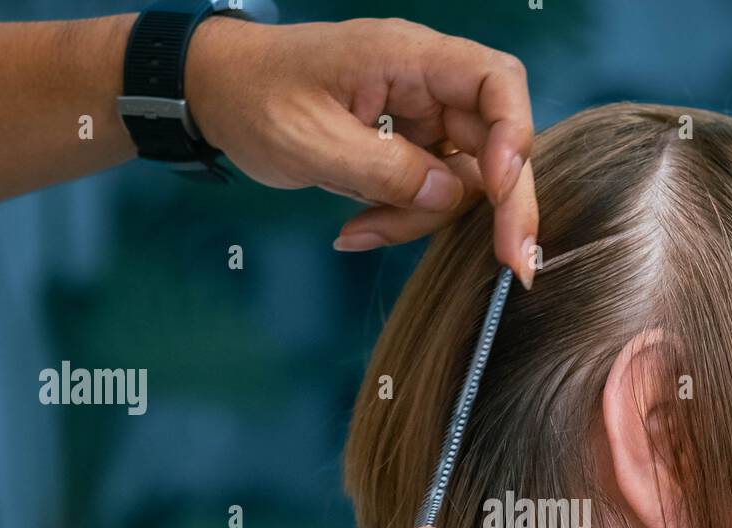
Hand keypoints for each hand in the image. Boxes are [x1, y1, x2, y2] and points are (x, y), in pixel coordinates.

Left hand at [185, 17, 539, 285]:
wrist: (217, 94)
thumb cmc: (255, 97)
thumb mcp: (312, 140)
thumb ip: (385, 170)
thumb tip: (449, 197)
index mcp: (409, 58)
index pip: (496, 82)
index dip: (513, 135)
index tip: (499, 189)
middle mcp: (427, 86)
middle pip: (497, 141)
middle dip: (505, 204)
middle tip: (514, 265)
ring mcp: (421, 121)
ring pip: (462, 181)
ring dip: (424, 221)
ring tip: (361, 232)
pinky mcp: (407, 152)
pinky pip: (428, 195)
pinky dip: (401, 221)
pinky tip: (356, 230)